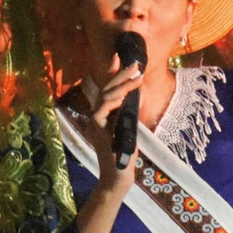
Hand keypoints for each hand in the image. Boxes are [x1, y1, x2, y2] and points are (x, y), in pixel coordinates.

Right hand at [84, 52, 147, 189]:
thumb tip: (137, 93)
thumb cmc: (123, 154)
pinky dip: (113, 102)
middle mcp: (95, 116)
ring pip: (105, 98)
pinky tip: (124, 97)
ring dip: (122, 86)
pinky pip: (102, 111)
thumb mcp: (128, 128)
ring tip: (137, 77)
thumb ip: (128, 112)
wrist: (118, 177)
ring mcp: (94, 123)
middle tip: (135, 63)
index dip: (112, 73)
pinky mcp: (97, 132)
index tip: (119, 56)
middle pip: (105, 90)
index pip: (107, 90)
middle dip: (120, 74)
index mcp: (102, 115)